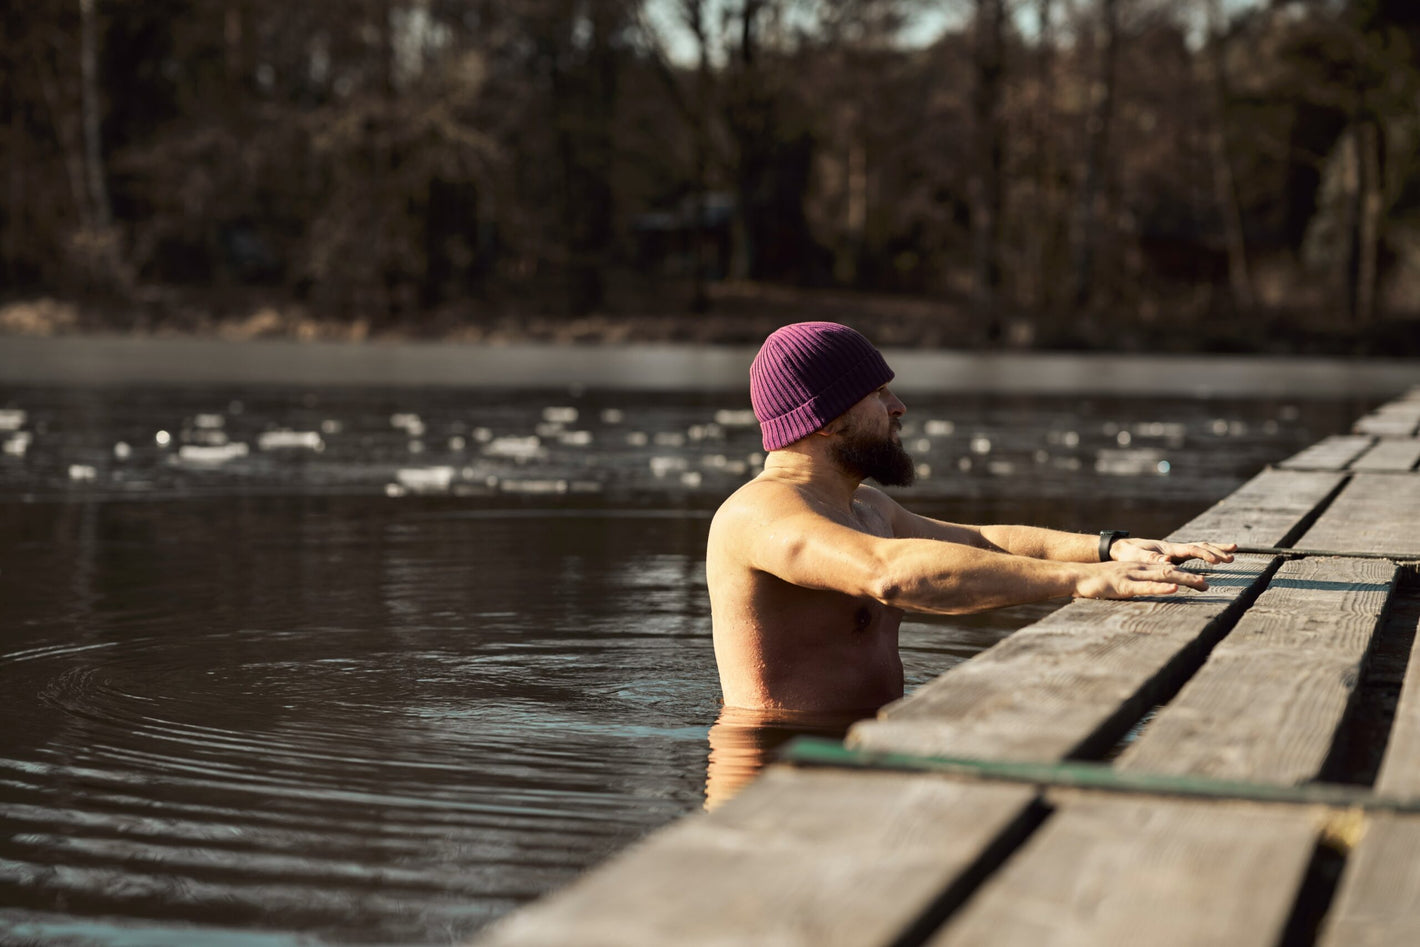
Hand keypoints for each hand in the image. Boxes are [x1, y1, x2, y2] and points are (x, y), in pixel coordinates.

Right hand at [1075, 560, 1210, 599]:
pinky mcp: (1124, 586)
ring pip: (1163, 576)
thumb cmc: (1094, 583)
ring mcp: (1132, 576)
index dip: (1184, 574)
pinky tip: (1174, 588)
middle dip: (1190, 577)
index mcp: (1138, 569)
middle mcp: (1138, 569)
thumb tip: (1143, 594)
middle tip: (1208, 584)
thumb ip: (1132, 586)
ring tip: (1202, 583)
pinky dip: (1162, 587)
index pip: (1165, 570)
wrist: (1075, 577)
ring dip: (1184, 579)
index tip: (1200, 581)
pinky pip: (1146, 586)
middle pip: (1169, 571)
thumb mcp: (1118, 584)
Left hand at [1111, 538, 1235, 564]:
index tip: (1218, 560)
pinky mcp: (1174, 555)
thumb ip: (1151, 559)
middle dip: (1217, 551)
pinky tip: (1215, 558)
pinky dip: (1207, 554)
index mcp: (1169, 548)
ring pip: (1200, 548)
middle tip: (1232, 557)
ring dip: (1216, 550)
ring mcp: (1176, 551)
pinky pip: (1195, 554)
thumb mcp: (1137, 557)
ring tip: (1232, 554)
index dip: (1205, 554)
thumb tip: (1168, 561)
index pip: (1192, 549)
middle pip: (1200, 546)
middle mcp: (1175, 548)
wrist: (1121, 548)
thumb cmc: (1128, 553)